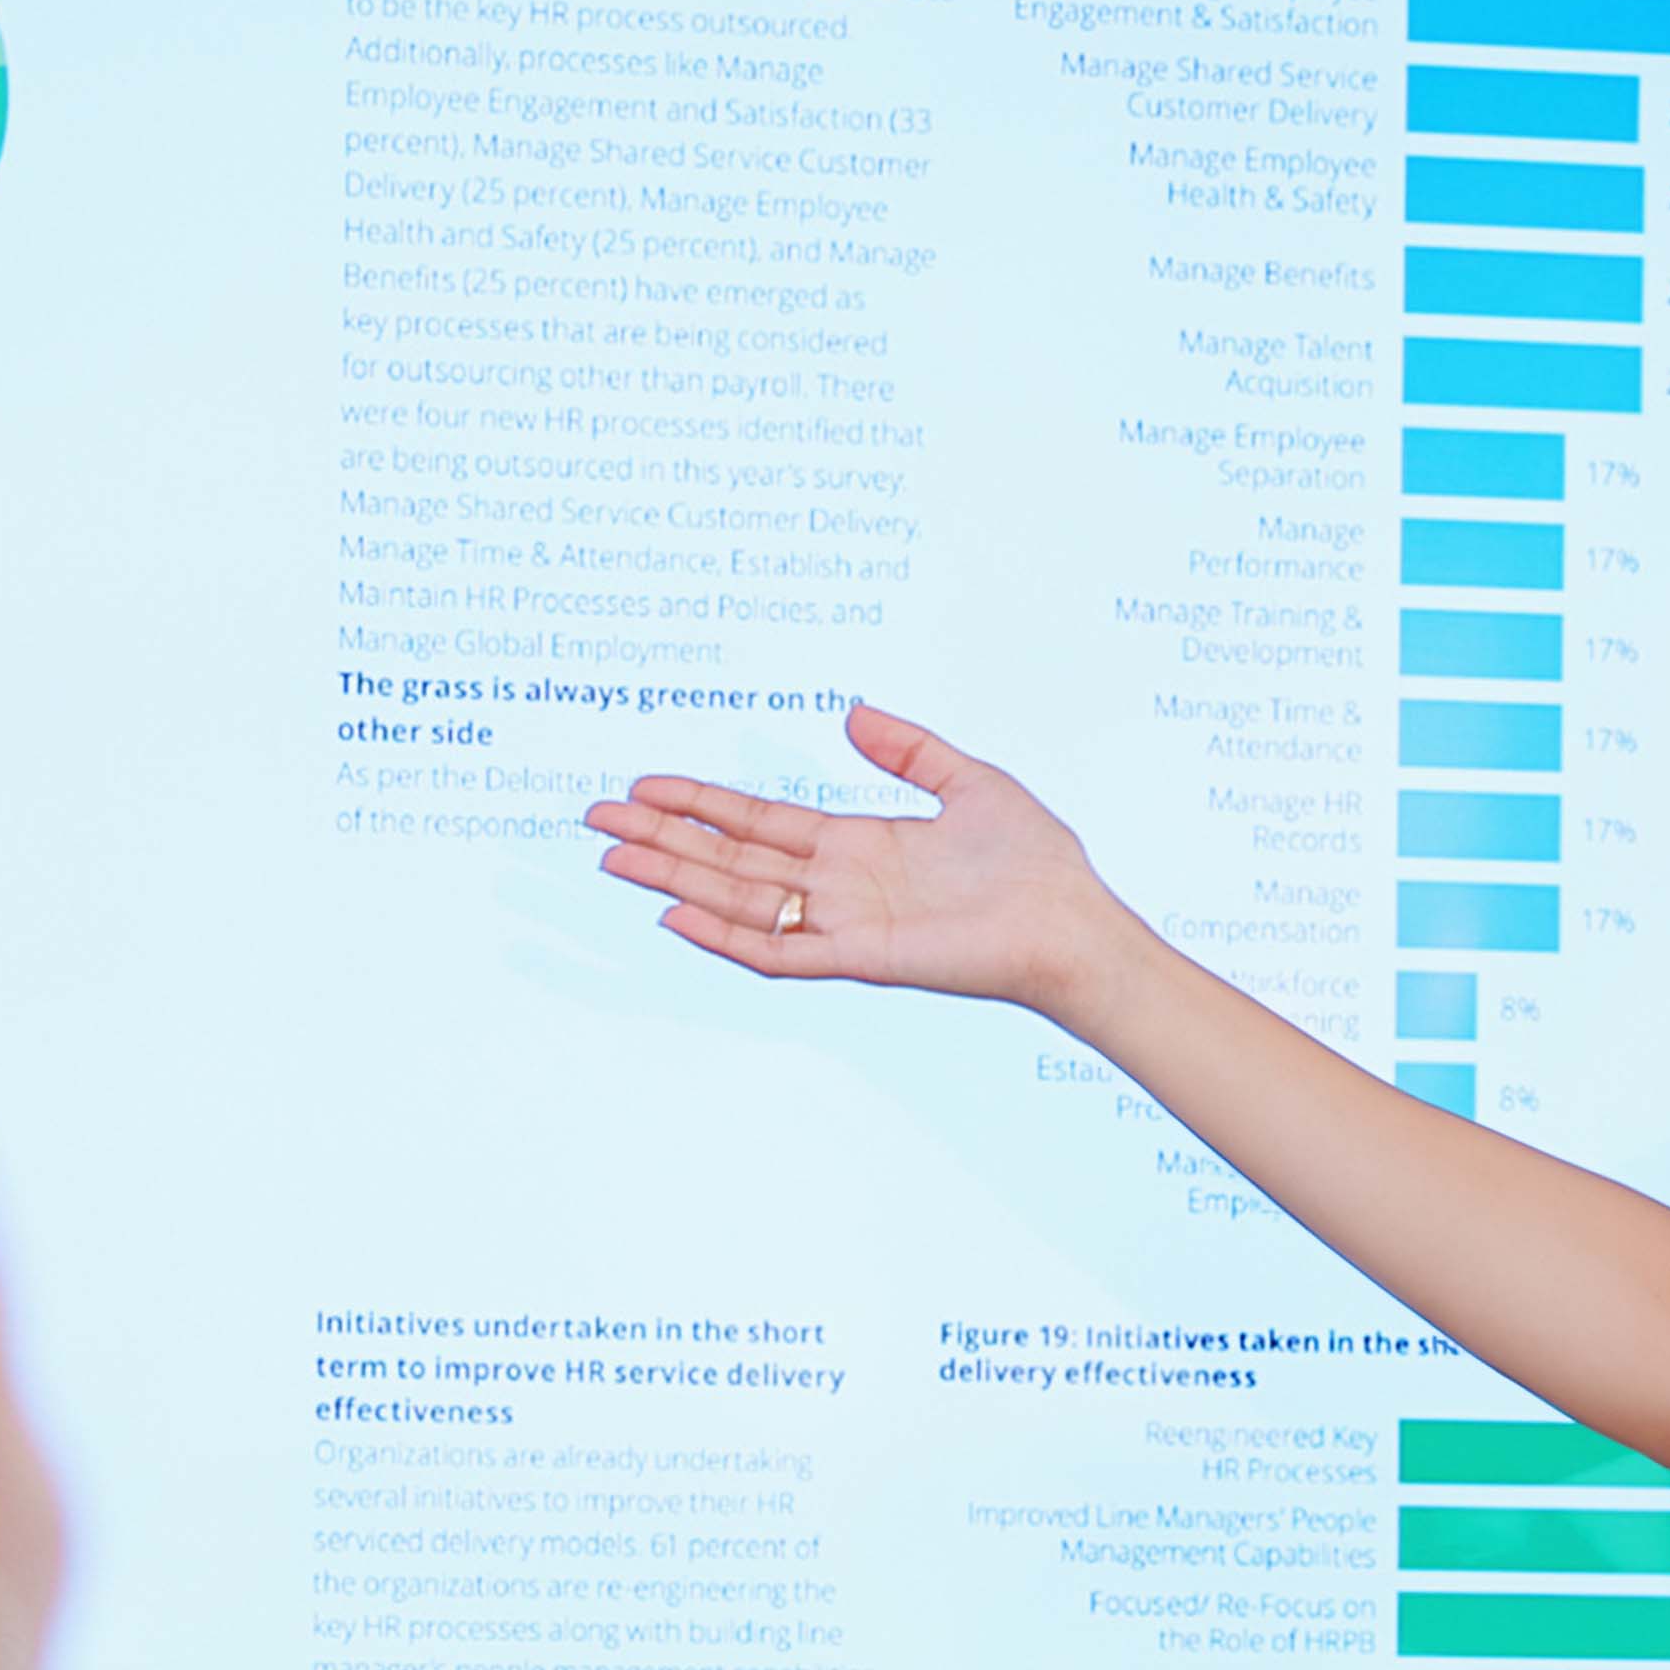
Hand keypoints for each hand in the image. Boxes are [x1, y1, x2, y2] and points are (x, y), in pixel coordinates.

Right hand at [585, 705, 1144, 1013]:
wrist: (1074, 924)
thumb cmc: (1038, 863)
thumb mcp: (970, 781)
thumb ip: (909, 749)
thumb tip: (852, 711)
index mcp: (860, 845)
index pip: (759, 822)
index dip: (700, 802)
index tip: (645, 784)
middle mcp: (841, 886)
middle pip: (731, 858)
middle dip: (662, 837)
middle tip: (594, 817)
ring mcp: (846, 924)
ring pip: (739, 900)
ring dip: (674, 878)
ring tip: (613, 857)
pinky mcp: (862, 958)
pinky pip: (779, 952)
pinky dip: (726, 935)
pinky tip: (676, 912)